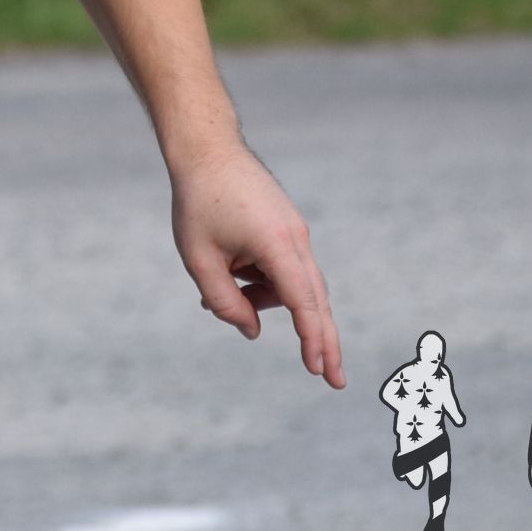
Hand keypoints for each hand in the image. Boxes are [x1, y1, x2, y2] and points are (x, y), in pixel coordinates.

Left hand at [170, 139, 343, 387]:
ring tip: (218, 280)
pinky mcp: (286, 227)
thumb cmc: (198, 201)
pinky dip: (262, 280)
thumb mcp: (199, 258)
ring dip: (262, 298)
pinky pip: (282, 266)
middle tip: (333, 381)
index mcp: (277, 244)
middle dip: (321, 340)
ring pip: (292, 283)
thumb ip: (224, 301)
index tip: (320, 369)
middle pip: (315, 299)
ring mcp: (294, 231)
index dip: (311, 339)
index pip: (302, 301)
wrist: (206, 149)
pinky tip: (228, 270)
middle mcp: (295, 238)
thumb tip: (253, 331)